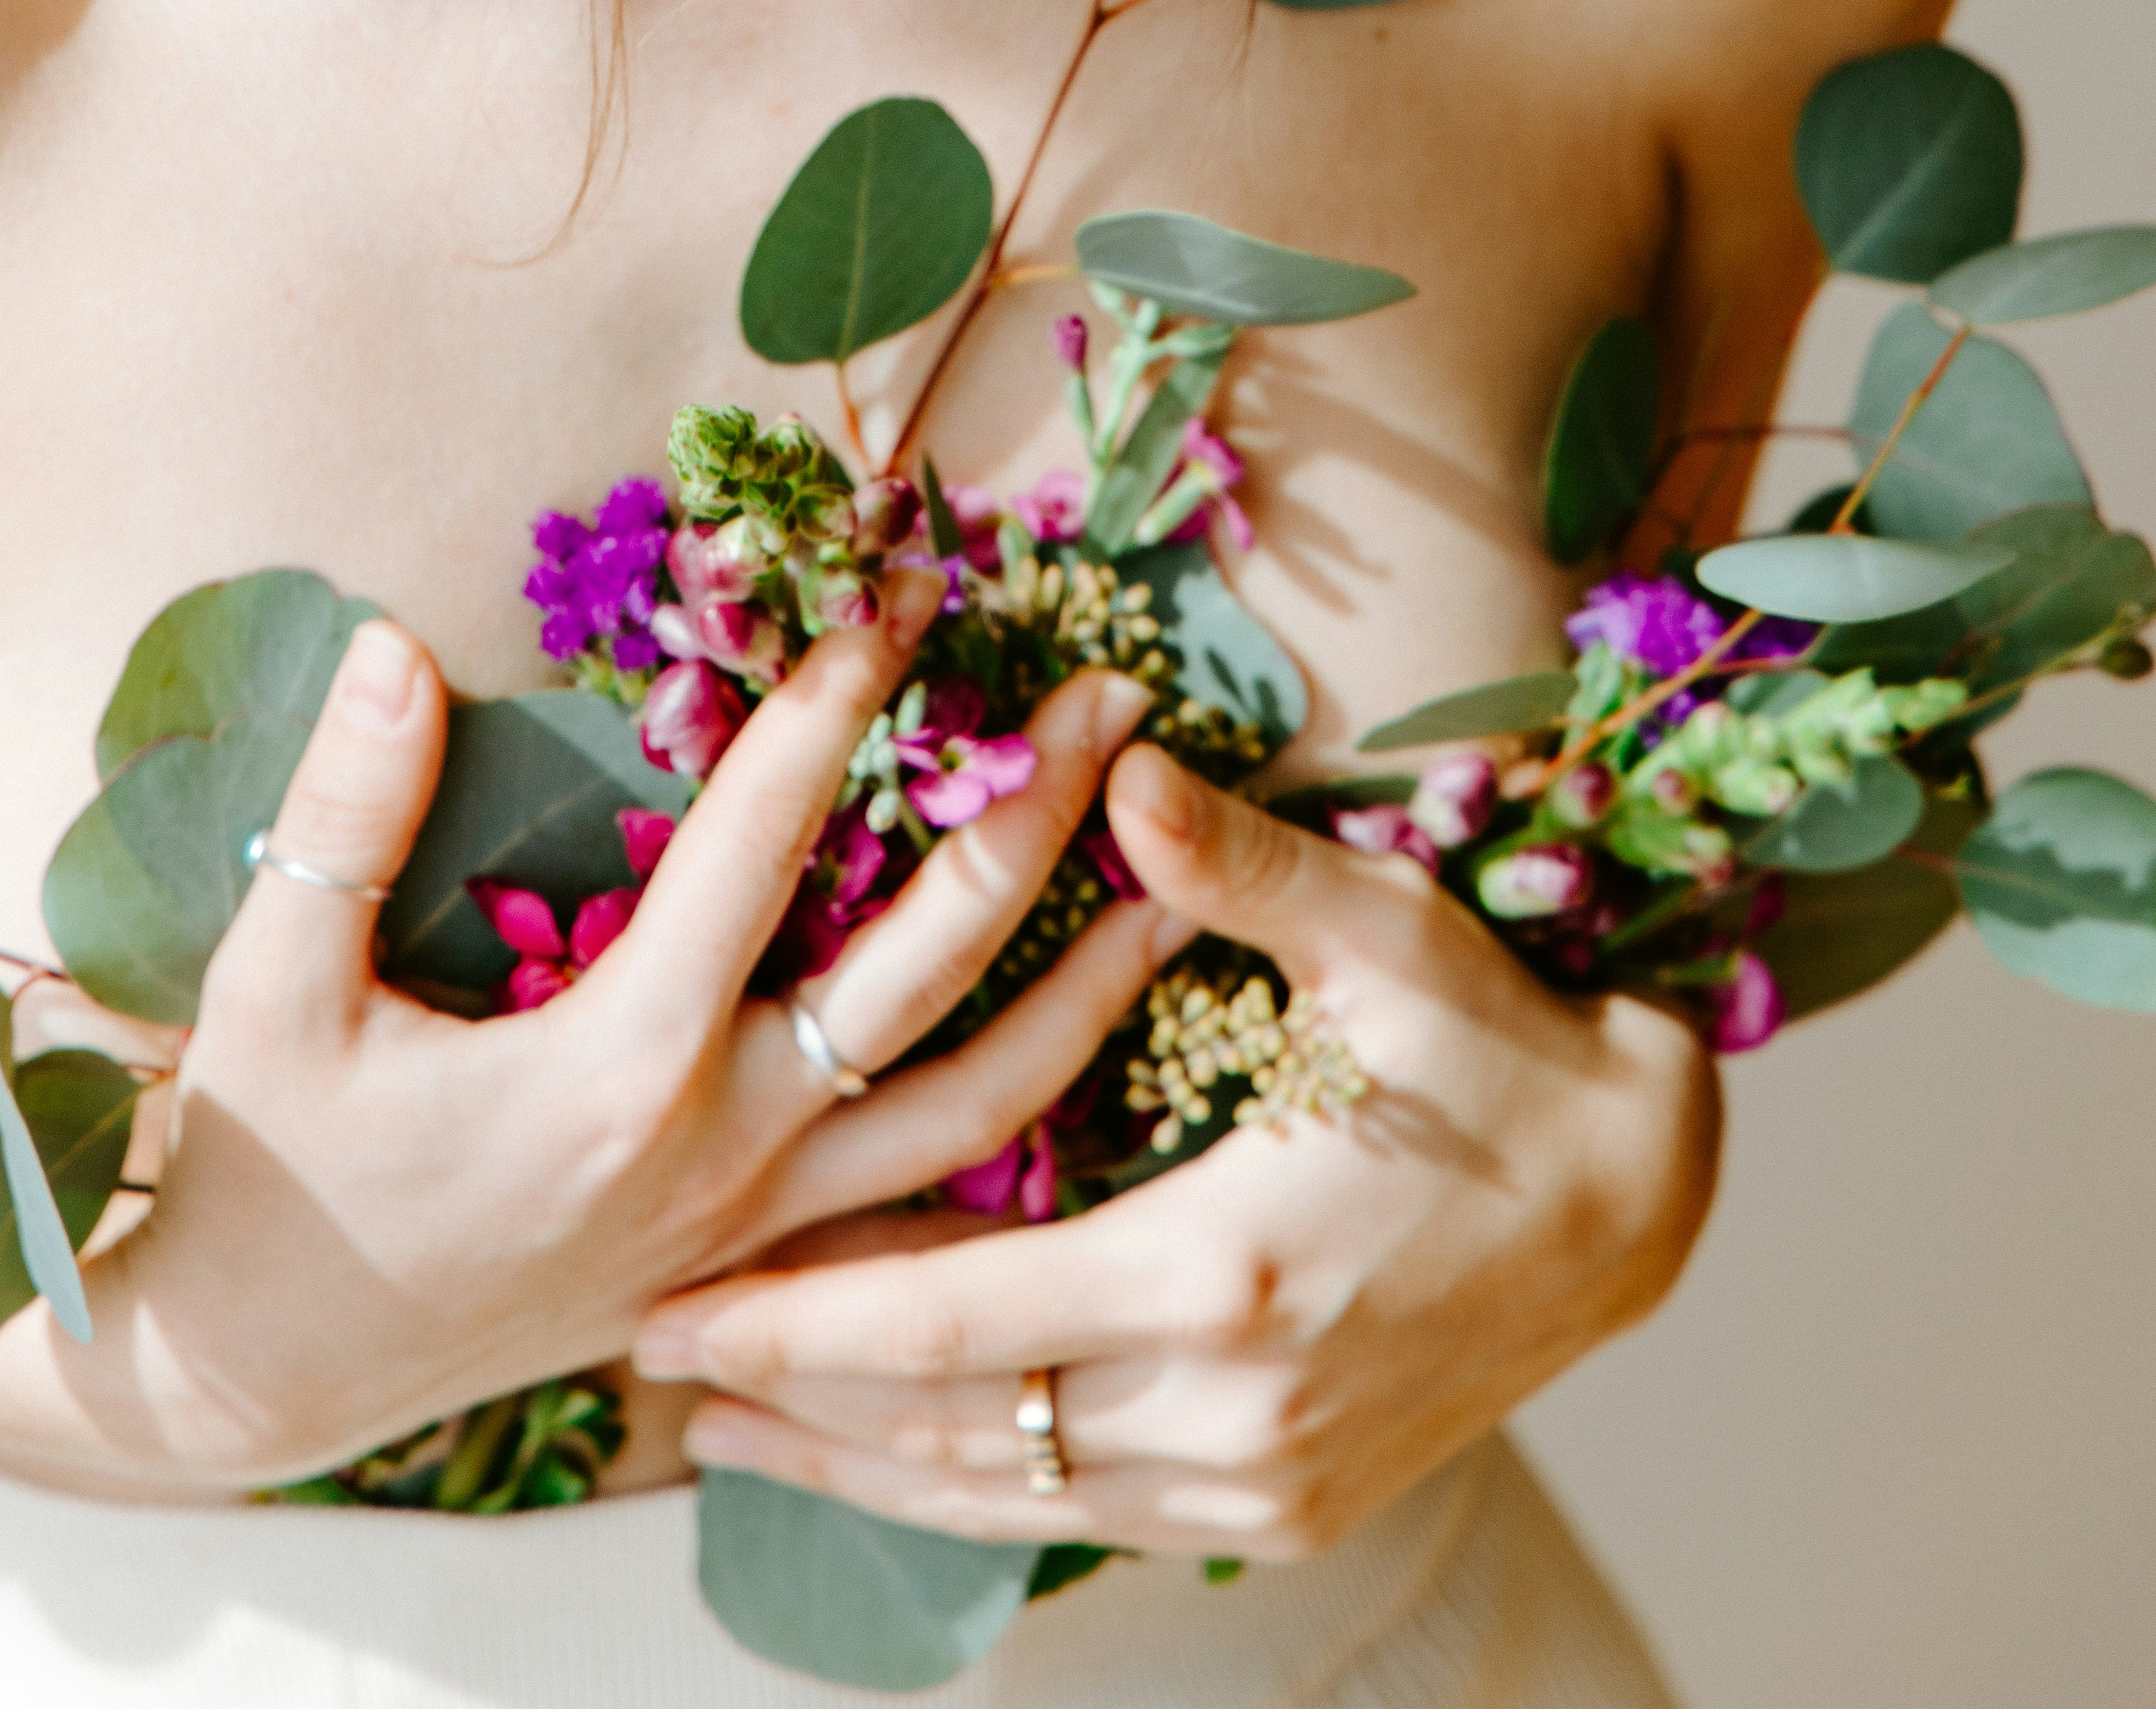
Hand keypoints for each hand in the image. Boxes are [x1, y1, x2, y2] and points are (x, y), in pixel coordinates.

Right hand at [82, 598, 1173, 1489]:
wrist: (255, 1375)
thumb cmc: (264, 1173)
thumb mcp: (269, 991)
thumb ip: (340, 818)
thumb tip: (392, 646)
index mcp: (618, 1061)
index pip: (763, 844)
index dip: (832, 702)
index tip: (903, 590)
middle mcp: (719, 1144)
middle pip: (925, 967)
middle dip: (1028, 822)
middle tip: (1116, 703)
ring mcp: (756, 1223)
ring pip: (974, 1105)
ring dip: (1086, 990)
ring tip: (1184, 891)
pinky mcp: (758, 1271)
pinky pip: (934, 1209)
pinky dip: (1029, 1136)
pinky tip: (1094, 1075)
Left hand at [633, 741, 1719, 1559]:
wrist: (1636, 1201)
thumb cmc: (1496, 1049)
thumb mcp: (1383, 935)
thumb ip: (1241, 864)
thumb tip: (1124, 769)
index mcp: (1218, 1271)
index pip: (950, 1317)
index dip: (797, 1316)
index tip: (671, 1305)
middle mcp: (1228, 1405)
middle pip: (950, 1429)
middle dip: (788, 1401)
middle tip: (649, 1367)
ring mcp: (1260, 1476)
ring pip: (1008, 1495)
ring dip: (863, 1466)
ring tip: (733, 1431)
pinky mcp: (1288, 1502)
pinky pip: (1090, 1516)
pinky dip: (978, 1490)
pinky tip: (902, 1461)